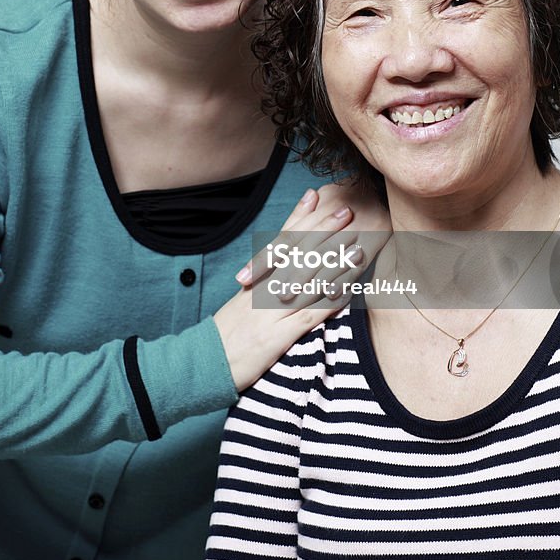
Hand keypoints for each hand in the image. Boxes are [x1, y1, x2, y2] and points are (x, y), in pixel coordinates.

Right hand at [214, 185, 390, 392]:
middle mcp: (264, 288)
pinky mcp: (277, 336)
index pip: (282, 241)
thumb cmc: (225, 336)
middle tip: (346, 210)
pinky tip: (349, 292)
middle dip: (324, 231)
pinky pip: (307, 316)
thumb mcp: (241, 303)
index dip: (301, 218)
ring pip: (308, 280)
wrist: (202, 363)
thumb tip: (281, 269)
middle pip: (298, 253)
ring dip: (335, 263)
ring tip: (358, 247)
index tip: (318, 196)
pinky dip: (329, 302)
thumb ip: (260, 283)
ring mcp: (271, 311)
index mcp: (256, 279)